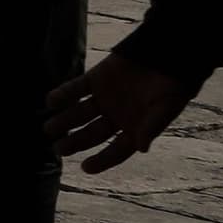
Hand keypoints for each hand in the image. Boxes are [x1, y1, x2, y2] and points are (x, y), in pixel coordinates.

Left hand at [44, 52, 196, 173]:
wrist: (167, 54)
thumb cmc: (173, 86)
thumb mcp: (166, 108)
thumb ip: (152, 127)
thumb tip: (141, 149)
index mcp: (135, 130)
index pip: (116, 151)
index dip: (102, 161)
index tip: (85, 167)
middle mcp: (117, 117)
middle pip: (92, 134)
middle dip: (75, 142)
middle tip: (58, 149)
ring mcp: (105, 98)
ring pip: (80, 114)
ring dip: (64, 121)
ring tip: (49, 128)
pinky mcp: (96, 79)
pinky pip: (76, 89)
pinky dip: (63, 94)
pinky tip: (50, 102)